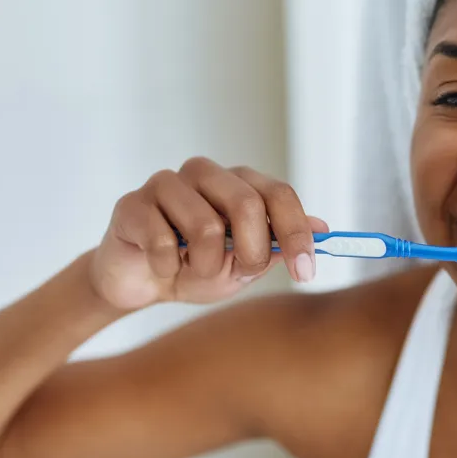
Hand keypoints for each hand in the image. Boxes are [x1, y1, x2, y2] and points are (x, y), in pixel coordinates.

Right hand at [90, 158, 328, 309]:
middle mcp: (205, 174)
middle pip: (246, 204)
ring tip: (192, 270)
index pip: (278, 194)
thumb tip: (323, 228)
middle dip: (251, 252)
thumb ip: (278, 246)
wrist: (141, 283)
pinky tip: (162, 267)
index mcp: (238, 183)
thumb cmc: (195, 268)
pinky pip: (163, 241)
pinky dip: (168, 268)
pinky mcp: (132, 204)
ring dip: (204, 265)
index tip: (305, 272)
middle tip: (239, 273)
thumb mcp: (245, 265)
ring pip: (206, 226)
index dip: (296, 233)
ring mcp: (166, 184)